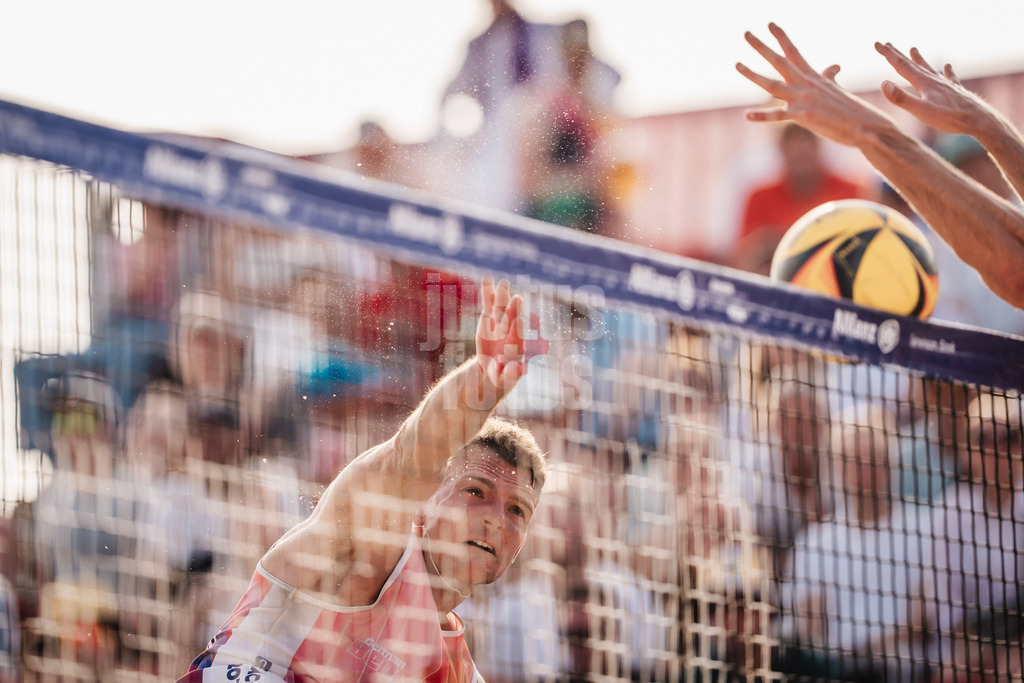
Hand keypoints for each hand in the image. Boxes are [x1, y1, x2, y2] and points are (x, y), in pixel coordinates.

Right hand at [475, 277, 525, 392]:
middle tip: (518, 299)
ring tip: (503, 282)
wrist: (492, 370)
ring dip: (501, 296)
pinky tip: (486, 279)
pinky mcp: (488, 319)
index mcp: (516, 346)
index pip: (517, 337)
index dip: (517, 329)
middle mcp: (510, 332)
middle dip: (514, 310)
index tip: (518, 321)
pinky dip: (487, 292)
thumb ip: (510, 375)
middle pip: (511, 320)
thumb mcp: (504, 380)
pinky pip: (487, 304)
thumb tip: (518, 370)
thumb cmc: (502, 378)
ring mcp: (499, 324)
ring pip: (500, 308)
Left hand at [737, 23, 896, 147]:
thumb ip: (829, 77)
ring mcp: (803, 99)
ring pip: (772, 85)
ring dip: (753, 75)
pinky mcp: (803, 116)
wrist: (867, 126)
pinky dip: (762, 116)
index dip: (781, 37)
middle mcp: (806, 84)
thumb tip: (834, 66)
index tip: (769, 23)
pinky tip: (746, 115)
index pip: (794, 51)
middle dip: (761, 47)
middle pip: (779, 61)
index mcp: (812, 77)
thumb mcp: (837, 90)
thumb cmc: (851, 110)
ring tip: (737, 64)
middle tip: (746, 32)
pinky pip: (778, 116)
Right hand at [877, 43, 991, 136]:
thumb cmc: (950, 118)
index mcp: (924, 83)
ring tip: (914, 49)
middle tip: (887, 44)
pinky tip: (947, 66)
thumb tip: (883, 83)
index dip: (888, 54)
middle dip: (898, 54)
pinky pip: (949, 77)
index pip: (901, 66)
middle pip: (912, 64)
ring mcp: (945, 84)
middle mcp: (934, 80)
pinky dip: (946, 71)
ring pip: (929, 68)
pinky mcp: (956, 91)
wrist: (979, 120)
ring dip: (919, 59)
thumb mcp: (921, 111)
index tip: (877, 44)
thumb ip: (901, 98)